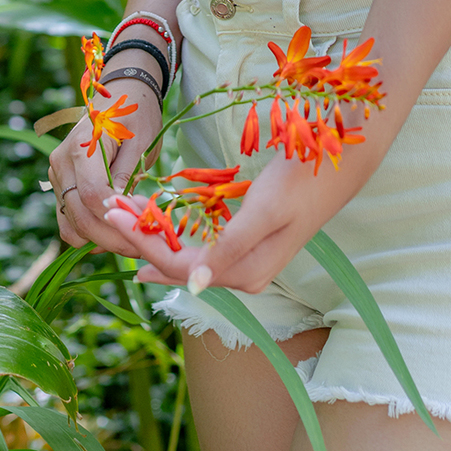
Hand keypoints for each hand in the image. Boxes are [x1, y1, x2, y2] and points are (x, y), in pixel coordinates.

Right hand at [47, 89, 162, 256]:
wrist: (123, 93)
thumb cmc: (137, 115)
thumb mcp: (142, 143)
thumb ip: (128, 177)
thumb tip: (124, 212)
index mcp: (81, 147)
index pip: (91, 195)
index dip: (116, 218)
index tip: (141, 229)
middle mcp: (61, 163)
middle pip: (79, 215)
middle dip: (110, 237)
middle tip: (141, 248)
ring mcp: (57, 176)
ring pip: (71, 224)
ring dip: (99, 240)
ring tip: (131, 241)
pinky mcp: (61, 186)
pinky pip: (69, 219)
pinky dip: (88, 233)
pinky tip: (115, 233)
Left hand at [103, 146, 368, 292]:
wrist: (340, 164)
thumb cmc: (303, 180)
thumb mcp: (266, 210)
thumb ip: (231, 247)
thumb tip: (194, 286)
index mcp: (247, 272)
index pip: (180, 267)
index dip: (145, 242)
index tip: (115, 215)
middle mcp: (245, 276)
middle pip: (179, 265)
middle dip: (142, 240)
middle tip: (110, 212)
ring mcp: (247, 263)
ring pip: (187, 257)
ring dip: (155, 236)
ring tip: (124, 217)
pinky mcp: (248, 246)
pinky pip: (201, 248)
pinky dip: (176, 233)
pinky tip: (158, 228)